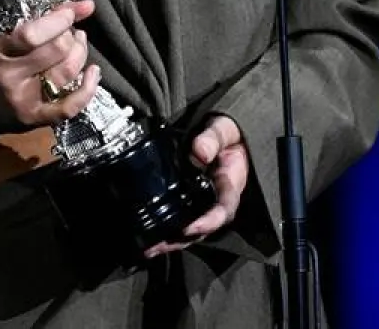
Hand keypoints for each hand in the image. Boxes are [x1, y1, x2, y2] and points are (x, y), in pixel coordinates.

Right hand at [0, 0, 101, 131]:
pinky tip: (93, 72)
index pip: (33, 35)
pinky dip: (88, 89)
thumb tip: (83, 6)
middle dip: (70, 35)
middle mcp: (13, 79)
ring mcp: (27, 101)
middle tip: (69, 30)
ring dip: (80, 52)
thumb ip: (36, 24)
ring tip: (78, 41)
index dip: (59, 21)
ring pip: (66, 73)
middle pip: (56, 52)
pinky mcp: (36, 119)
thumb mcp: (0, 40)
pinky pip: (69, 107)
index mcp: (0, 54)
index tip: (69, 13)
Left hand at [143, 114, 247, 258]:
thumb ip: (213, 138)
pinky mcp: (190, 202)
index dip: (209, 221)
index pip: (224, 209)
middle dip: (181, 240)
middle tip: (159, 246)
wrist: (225, 134)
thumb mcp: (224, 129)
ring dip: (170, 241)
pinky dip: (166, 231)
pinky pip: (180, 220)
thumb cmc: (227, 132)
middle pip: (203, 227)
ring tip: (148, 248)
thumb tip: (200, 152)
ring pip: (190, 230)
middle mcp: (217, 199)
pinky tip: (148, 237)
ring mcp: (203, 203)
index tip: (190, 227)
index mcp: (231, 183)